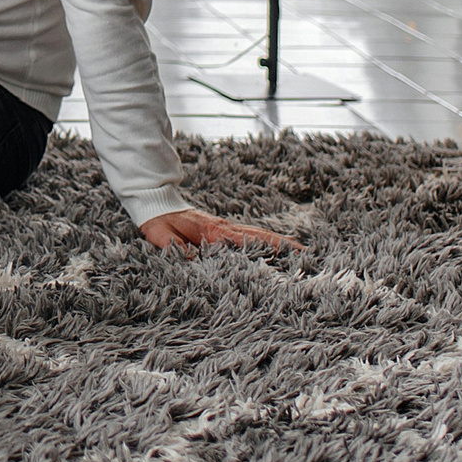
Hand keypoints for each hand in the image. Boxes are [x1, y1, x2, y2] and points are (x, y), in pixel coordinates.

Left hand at [139, 208, 301, 251]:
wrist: (154, 200)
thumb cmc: (159, 220)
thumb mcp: (163, 235)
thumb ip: (176, 248)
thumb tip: (193, 261)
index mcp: (214, 230)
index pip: (248, 239)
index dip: (271, 246)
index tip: (293, 252)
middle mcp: (224, 228)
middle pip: (260, 235)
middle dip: (283, 245)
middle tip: (307, 255)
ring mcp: (223, 228)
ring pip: (255, 235)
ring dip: (275, 243)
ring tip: (297, 255)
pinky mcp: (219, 230)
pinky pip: (245, 236)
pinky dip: (261, 242)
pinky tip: (269, 251)